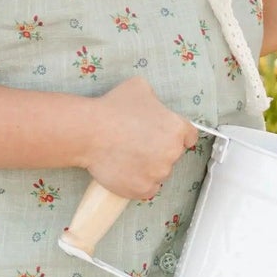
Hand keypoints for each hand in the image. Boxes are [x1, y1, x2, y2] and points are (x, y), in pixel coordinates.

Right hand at [84, 76, 199, 199]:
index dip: (175, 136)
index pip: (189, 137)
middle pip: (172, 155)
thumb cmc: (111, 108)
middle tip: (137, 144)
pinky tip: (126, 171)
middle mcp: (172, 153)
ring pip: (159, 173)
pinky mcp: (143, 189)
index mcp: (177, 129)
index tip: (163, 137)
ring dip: (148, 168)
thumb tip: (154, 104)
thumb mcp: (139, 87)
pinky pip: (147, 189)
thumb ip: (155, 99)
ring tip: (126, 156)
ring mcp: (158, 173)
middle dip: (159, 151)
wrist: (88, 132)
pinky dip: (138, 183)